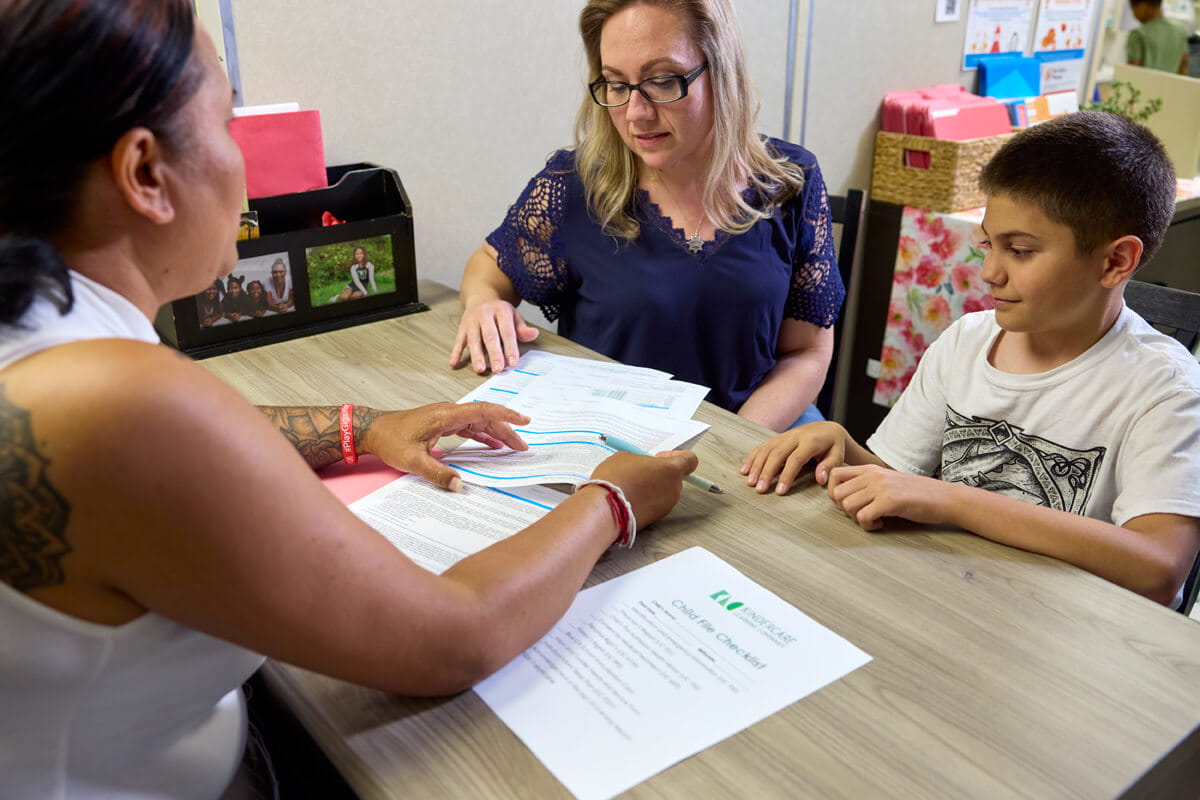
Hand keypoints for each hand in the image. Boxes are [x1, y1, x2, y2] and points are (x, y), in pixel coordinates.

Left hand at [360, 402, 529, 489]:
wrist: (373, 431)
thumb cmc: (390, 440)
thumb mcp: (413, 461)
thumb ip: (438, 474)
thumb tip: (459, 485)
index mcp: (445, 415)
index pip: (482, 410)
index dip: (506, 415)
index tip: (523, 420)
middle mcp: (448, 412)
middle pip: (485, 417)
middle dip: (506, 429)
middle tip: (522, 445)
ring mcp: (445, 417)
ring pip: (478, 422)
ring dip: (496, 432)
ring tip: (512, 445)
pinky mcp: (442, 424)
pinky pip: (468, 427)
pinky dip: (482, 435)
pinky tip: (492, 444)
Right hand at [449, 299, 539, 373]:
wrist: (481, 297)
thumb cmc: (500, 312)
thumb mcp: (514, 316)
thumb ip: (522, 328)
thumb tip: (534, 334)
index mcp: (501, 310)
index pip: (507, 331)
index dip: (510, 347)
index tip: (513, 362)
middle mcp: (485, 314)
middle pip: (490, 336)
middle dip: (494, 353)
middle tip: (498, 369)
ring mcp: (472, 321)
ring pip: (473, 339)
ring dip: (476, 355)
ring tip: (480, 369)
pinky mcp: (462, 327)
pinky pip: (458, 340)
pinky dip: (456, 352)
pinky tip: (454, 363)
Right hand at [590, 450, 697, 527]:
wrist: (604, 508)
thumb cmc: (615, 480)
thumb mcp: (625, 457)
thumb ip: (641, 459)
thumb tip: (641, 464)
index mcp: (671, 469)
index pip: (690, 460)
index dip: (676, 456)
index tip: (660, 457)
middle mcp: (674, 489)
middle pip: (674, 477)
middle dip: (658, 473)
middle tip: (640, 471)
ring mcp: (666, 506)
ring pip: (663, 492)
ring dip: (651, 488)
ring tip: (630, 486)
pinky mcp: (655, 519)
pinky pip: (654, 505)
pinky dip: (645, 501)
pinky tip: (628, 497)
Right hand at [741, 421, 847, 494]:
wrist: (827, 428)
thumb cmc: (833, 446)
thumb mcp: (838, 455)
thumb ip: (830, 466)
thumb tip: (820, 479)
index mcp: (810, 441)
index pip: (796, 459)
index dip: (787, 475)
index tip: (780, 492)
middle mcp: (794, 436)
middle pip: (776, 454)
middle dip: (766, 473)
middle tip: (760, 489)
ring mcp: (784, 436)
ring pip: (766, 450)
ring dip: (756, 466)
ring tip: (750, 483)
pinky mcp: (777, 438)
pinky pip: (762, 446)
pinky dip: (752, 458)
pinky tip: (745, 469)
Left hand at [826, 465, 946, 529]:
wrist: (944, 497)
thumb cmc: (917, 493)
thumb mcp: (888, 482)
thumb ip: (867, 484)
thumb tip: (843, 497)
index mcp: (870, 469)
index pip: (835, 475)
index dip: (835, 493)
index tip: (850, 503)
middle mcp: (873, 475)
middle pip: (837, 493)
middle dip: (844, 509)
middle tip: (861, 513)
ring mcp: (881, 487)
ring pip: (847, 505)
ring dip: (857, 518)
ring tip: (874, 519)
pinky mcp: (890, 501)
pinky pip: (863, 517)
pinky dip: (869, 525)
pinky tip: (881, 523)